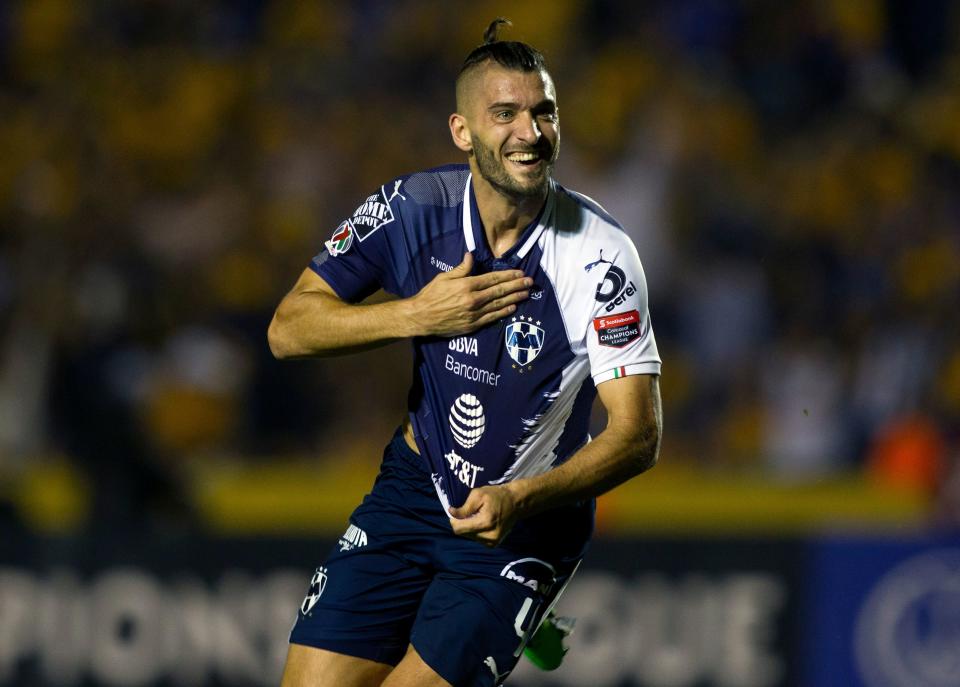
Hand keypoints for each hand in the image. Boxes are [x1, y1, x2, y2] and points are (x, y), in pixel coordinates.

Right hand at [409, 253, 530, 336]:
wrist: (420, 317)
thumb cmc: (430, 295)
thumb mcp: (443, 277)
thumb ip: (461, 268)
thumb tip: (472, 256)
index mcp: (467, 285)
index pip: (493, 279)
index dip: (508, 275)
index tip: (520, 273)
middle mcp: (473, 300)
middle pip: (500, 291)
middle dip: (516, 286)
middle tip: (530, 282)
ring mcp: (474, 314)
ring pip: (499, 305)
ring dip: (514, 298)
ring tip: (526, 294)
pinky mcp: (472, 325)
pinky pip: (492, 318)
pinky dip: (503, 313)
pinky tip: (513, 308)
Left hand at [448, 485, 519, 546]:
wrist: (515, 503)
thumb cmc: (496, 495)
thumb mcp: (478, 495)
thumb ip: (464, 507)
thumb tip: (451, 513)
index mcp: (485, 523)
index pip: (459, 529)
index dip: (454, 520)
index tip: (456, 511)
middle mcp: (489, 536)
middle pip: (463, 534)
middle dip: (462, 523)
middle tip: (469, 512)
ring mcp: (493, 542)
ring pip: (470, 537)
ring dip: (469, 527)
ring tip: (477, 516)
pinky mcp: (494, 544)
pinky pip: (477, 539)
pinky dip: (476, 531)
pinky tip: (482, 523)